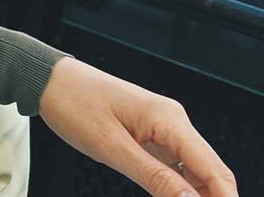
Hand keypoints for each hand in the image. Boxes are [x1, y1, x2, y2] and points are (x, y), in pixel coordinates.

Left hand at [39, 58, 237, 196]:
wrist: (49, 79)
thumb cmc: (74, 103)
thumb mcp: (112, 147)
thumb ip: (155, 178)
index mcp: (168, 118)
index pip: (214, 170)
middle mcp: (172, 120)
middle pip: (212, 171)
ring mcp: (163, 126)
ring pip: (197, 170)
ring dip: (200, 196)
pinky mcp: (151, 134)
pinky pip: (177, 164)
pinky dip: (182, 187)